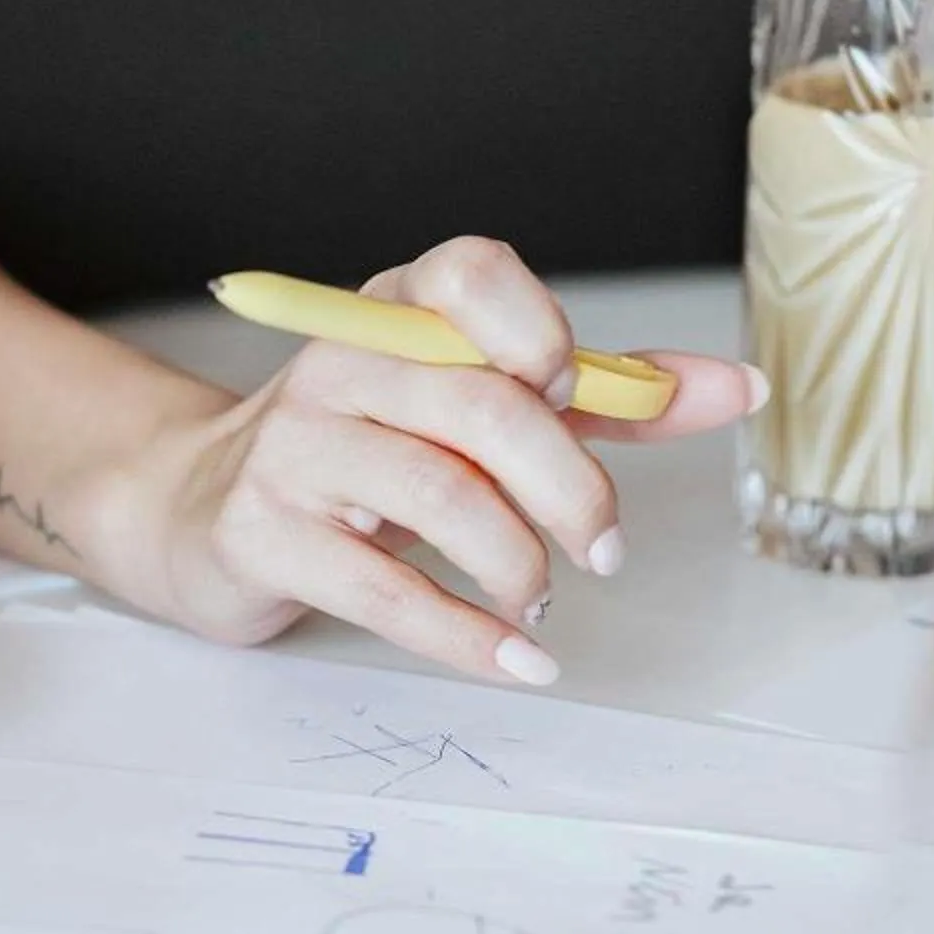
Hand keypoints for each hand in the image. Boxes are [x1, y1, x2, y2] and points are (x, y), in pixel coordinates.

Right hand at [108, 235, 766, 684]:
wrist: (196, 507)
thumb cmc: (362, 451)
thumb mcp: (474, 405)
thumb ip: (603, 395)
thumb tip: (736, 386)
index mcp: (396, 311)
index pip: (470, 275)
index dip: (540, 329)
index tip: (575, 394)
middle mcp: (339, 363)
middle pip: (480, 406)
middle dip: (568, 488)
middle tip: (605, 549)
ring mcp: (294, 447)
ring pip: (438, 496)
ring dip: (518, 563)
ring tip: (540, 597)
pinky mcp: (265, 533)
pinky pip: (385, 590)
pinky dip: (467, 636)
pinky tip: (517, 658)